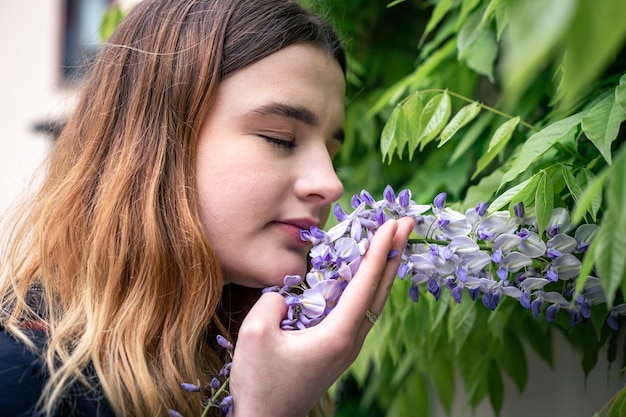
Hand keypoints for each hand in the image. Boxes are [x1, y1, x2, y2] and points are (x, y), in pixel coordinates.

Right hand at [229, 217, 414, 416]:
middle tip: (406, 222)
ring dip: (384, 269)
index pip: (365, 284)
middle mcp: (350, 340)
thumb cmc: (260, 382)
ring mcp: (347, 347)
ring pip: (374, 301)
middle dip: (394, 254)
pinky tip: (364, 276)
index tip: (392, 224)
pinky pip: (361, 311)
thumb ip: (273, 302)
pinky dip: (369, 286)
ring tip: (392, 242)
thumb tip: (287, 294)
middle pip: (380, 291)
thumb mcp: (256, 334)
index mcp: (337, 334)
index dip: (379, 251)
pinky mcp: (338, 351)